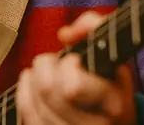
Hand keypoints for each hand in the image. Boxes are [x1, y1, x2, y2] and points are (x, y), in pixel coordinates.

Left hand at [15, 11, 136, 124]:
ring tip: (46, 71)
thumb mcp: (114, 52)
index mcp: (113, 102)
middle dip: (44, 67)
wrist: (119, 120)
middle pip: (48, 92)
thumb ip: (94, 26)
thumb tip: (64, 34)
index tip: (74, 60)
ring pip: (35, 106)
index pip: (73, 87)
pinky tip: (30, 81)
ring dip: (34, 80)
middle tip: (55, 62)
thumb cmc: (112, 81)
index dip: (67, 66)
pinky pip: (29, 118)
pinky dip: (24, 94)